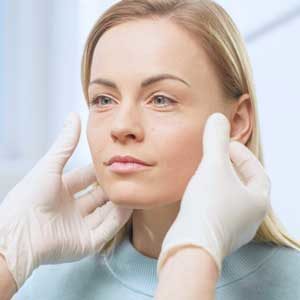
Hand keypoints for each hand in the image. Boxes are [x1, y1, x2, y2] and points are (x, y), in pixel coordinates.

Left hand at [0, 112, 132, 289]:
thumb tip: (74, 116)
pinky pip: (107, 229)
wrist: (19, 233)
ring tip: (133, 188)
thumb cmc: (30, 197)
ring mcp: (79, 226)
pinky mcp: (86, 243)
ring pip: (105, 213)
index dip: (100, 170)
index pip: (86, 179)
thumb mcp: (50, 166)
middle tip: (128, 174)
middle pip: (98, 196)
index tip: (116, 160)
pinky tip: (129, 205)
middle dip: (112, 186)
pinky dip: (119, 218)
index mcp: (61, 191)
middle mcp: (71, 209)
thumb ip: (65, 143)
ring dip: (119, 201)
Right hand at [157, 112, 270, 276]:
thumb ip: (216, 140)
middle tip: (214, 156)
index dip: (242, 154)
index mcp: (258, 201)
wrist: (191, 245)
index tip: (224, 145)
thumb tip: (217, 118)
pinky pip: (218, 209)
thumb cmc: (208, 206)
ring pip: (230, 198)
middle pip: (244, 184)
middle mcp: (250, 217)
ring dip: (219, 182)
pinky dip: (210, 196)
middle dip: (230, 167)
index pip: (257, 171)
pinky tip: (196, 192)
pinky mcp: (217, 235)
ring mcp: (234, 228)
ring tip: (204, 171)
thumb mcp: (214, 166)